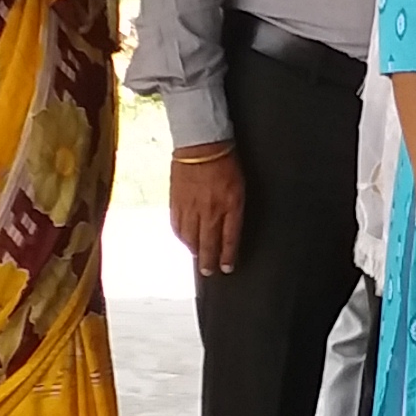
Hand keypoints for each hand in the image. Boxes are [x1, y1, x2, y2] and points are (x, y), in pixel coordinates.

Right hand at [168, 147, 244, 275]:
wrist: (200, 144)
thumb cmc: (224, 162)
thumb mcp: (239, 187)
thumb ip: (234, 209)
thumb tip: (227, 230)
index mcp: (230, 205)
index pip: (229, 239)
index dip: (227, 257)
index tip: (226, 268)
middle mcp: (210, 210)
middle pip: (208, 244)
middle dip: (209, 261)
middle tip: (208, 272)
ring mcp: (191, 208)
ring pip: (190, 239)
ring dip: (194, 251)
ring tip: (197, 256)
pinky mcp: (176, 202)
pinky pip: (177, 226)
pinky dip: (181, 236)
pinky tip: (184, 239)